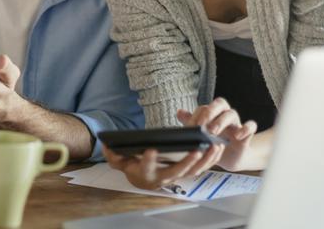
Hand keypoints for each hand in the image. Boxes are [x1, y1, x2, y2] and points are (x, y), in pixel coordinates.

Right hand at [102, 142, 224, 190]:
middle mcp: (163, 176)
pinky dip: (210, 159)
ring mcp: (177, 175)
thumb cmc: (133, 166)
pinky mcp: (186, 172)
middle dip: (187, 161)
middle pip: (177, 171)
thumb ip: (113, 155)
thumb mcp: (119, 161)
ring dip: (204, 160)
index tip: (151, 151)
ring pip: (193, 171)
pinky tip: (216, 147)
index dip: (148, 160)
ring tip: (212, 146)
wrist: (142, 178)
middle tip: (195, 150)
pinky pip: (201, 168)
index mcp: (146, 173)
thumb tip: (106, 144)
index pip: (147, 167)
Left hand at [178, 97, 256, 171]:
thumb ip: (191, 123)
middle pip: (219, 103)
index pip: (205, 107)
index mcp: (212, 113)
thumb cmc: (213, 143)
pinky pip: (251, 126)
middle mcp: (224, 115)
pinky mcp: (247, 134)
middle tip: (201, 125)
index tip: (192, 126)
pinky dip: (246, 128)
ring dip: (222, 121)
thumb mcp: (200, 135)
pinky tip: (238, 136)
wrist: (229, 158)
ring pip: (232, 113)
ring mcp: (236, 123)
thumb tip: (179, 112)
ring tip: (213, 132)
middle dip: (210, 112)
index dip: (198, 114)